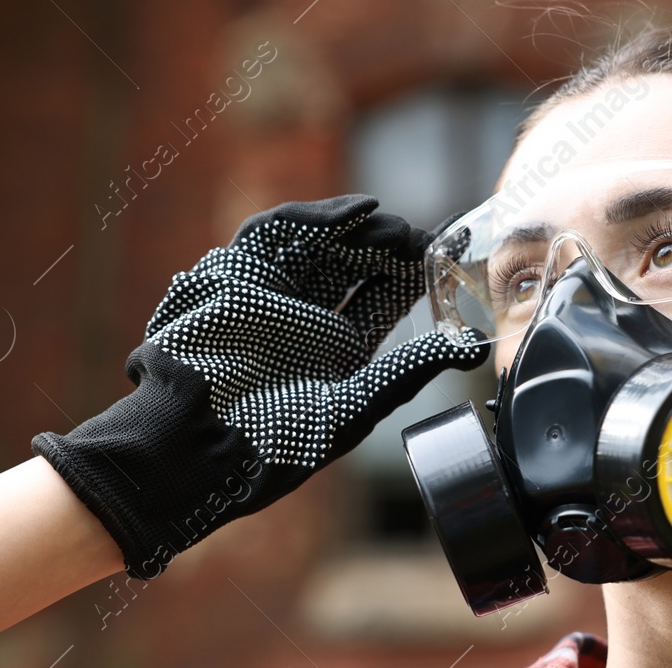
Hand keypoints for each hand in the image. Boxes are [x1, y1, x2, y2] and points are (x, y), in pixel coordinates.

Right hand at [31, 195, 487, 578]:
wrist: (198, 451)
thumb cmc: (273, 446)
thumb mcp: (355, 409)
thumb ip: (410, 372)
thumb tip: (474, 346)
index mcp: (335, 357)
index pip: (383, 302)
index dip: (415, 276)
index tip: (449, 256)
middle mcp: (305, 322)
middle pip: (354, 266)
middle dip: (390, 247)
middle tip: (424, 236)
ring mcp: (271, 296)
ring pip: (319, 245)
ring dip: (358, 230)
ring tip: (394, 225)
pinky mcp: (236, 277)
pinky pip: (275, 234)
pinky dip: (316, 219)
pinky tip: (357, 213)